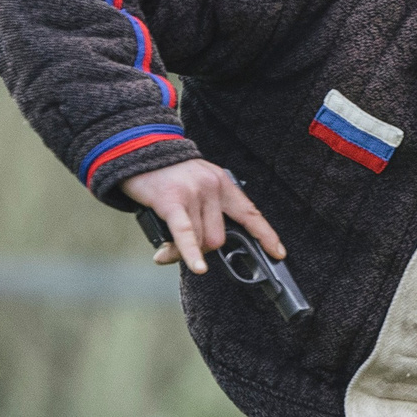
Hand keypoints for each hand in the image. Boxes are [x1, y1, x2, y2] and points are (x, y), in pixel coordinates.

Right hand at [121, 159, 285, 275]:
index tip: (278, 253)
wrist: (138, 148)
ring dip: (186, 253)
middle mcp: (213, 187)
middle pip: (219, 238)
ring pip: (200, 240)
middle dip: (204, 249)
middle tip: (187, 247)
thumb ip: (204, 213)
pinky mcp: (172, 200)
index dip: (265, 235)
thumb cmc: (166, 174)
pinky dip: (190, 253)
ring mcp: (194, 193)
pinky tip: (196, 267)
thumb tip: (199, 253)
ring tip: (167, 250)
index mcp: (222, 183)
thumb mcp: (196, 185)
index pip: (250, 213)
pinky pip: (186, 234)